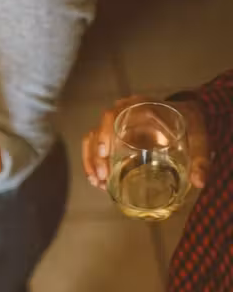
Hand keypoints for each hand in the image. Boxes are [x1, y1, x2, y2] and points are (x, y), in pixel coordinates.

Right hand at [83, 96, 209, 189]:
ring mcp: (116, 125)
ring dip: (91, 162)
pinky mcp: (113, 136)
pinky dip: (91, 163)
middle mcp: (123, 114)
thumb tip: (199, 182)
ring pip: (91, 140)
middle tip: (103, 177)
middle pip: (97, 131)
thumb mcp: (199, 136)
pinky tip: (97, 180)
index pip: (113, 115)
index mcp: (140, 108)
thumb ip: (201, 157)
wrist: (186, 117)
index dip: (104, 134)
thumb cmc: (189, 123)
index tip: (104, 153)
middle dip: (95, 157)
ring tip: (98, 183)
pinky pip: (94, 146)